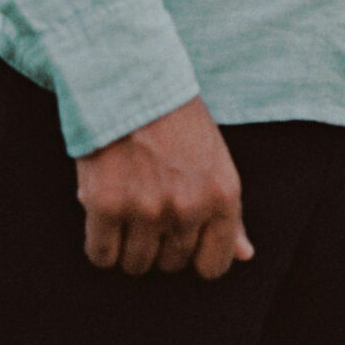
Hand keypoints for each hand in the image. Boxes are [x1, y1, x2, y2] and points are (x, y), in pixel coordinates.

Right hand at [76, 95, 253, 279]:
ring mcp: (146, 210)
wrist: (131, 78)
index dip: (195, 254)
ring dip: (128, 244)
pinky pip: (101, 255)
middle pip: (171, 265)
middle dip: (159, 242)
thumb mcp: (216, 160)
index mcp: (222, 197)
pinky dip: (100, 243)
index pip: (213, 266)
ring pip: (135, 264)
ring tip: (128, 205)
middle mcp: (188, 208)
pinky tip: (104, 214)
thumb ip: (230, 215)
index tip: (182, 234)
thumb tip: (245, 255)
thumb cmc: (176, 120)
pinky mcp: (106, 207)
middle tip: (150, 203)